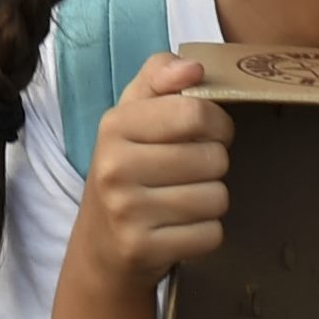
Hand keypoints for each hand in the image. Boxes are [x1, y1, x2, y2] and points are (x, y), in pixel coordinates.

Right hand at [68, 50, 233, 293]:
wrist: (100, 247)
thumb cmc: (126, 170)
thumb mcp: (133, 115)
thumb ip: (159, 77)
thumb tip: (194, 68)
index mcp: (115, 125)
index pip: (194, 112)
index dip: (218, 122)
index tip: (211, 132)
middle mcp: (114, 167)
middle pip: (213, 158)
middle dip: (214, 164)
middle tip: (192, 172)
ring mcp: (126, 212)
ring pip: (217, 198)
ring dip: (212, 200)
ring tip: (186, 200)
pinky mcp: (143, 250)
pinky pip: (211, 234)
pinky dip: (205, 233)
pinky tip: (182, 228)